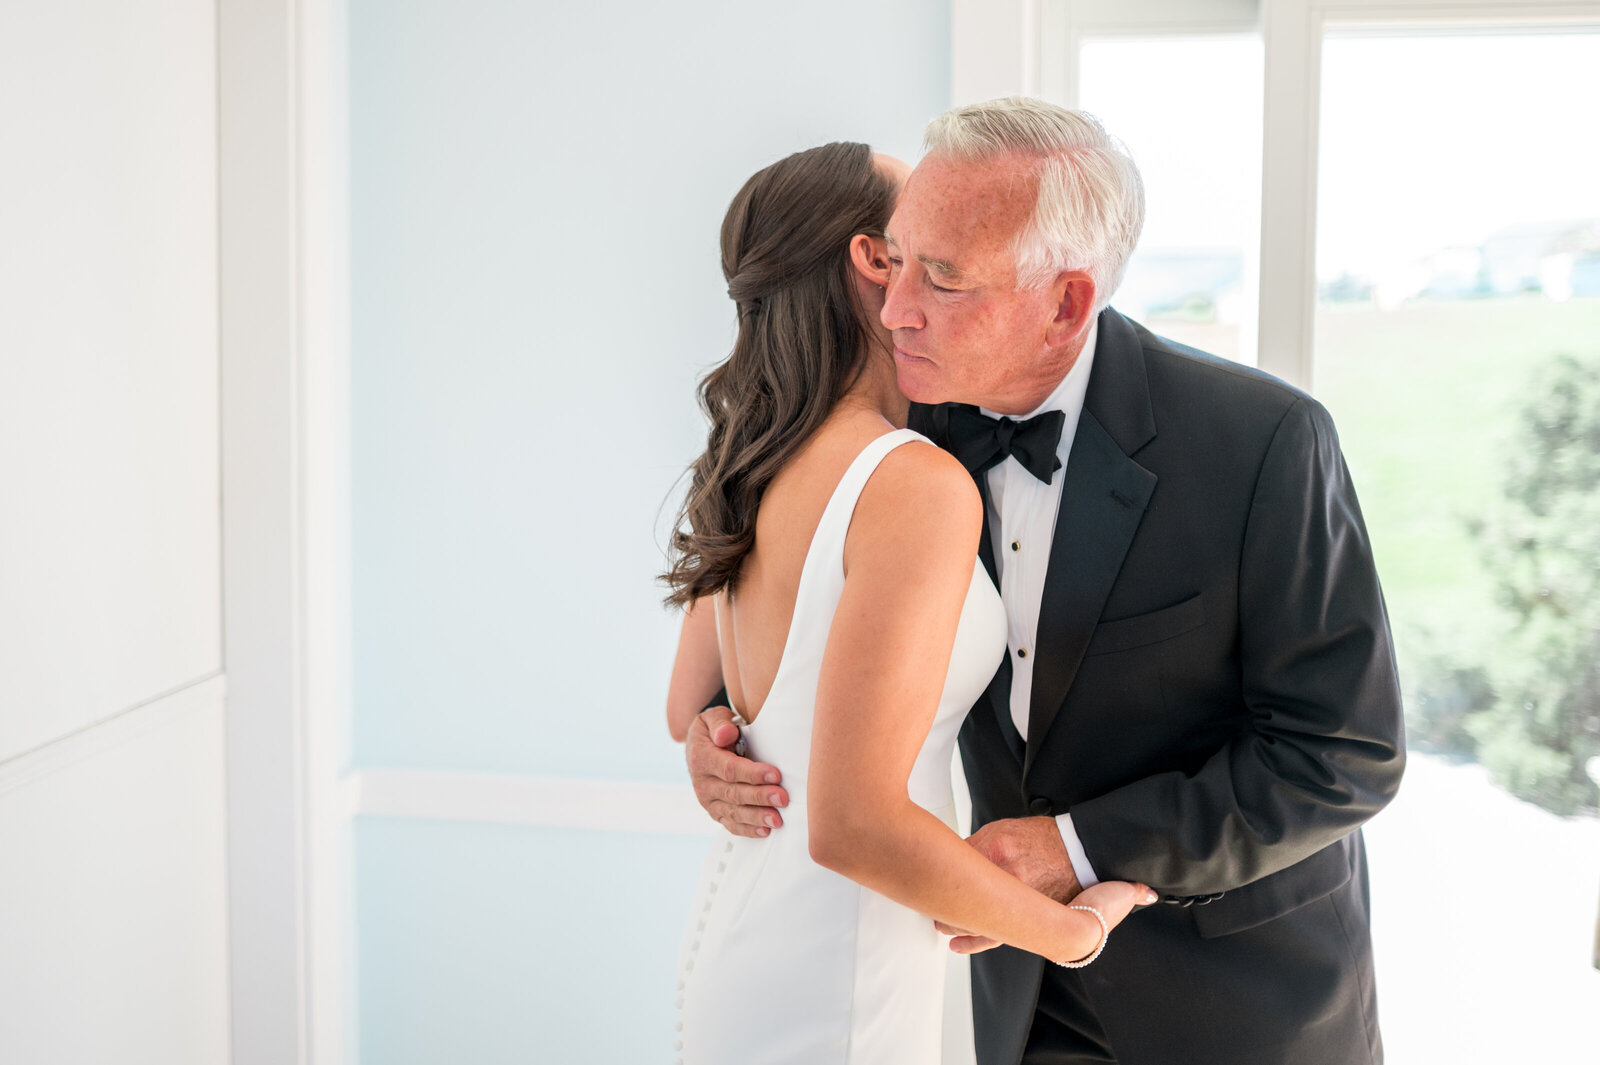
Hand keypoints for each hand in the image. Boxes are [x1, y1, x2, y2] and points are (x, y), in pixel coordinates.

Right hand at [686, 706, 789, 837]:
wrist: (699, 747)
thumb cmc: (713, 730)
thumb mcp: (713, 718)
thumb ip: (720, 724)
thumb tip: (726, 735)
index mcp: (702, 758)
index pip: (729, 769)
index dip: (753, 773)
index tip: (775, 775)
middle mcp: (702, 783)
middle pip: (734, 793)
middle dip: (760, 796)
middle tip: (783, 798)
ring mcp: (708, 800)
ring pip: (733, 812)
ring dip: (757, 817)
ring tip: (777, 819)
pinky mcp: (716, 812)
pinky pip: (731, 824)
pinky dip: (748, 830)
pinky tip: (765, 831)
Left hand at [936, 816, 1080, 953]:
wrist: (1080, 854)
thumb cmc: (1044, 840)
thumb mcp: (1006, 828)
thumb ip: (977, 843)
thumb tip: (955, 856)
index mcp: (995, 847)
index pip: (952, 861)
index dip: (938, 868)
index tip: (928, 871)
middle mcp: (1003, 874)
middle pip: (957, 893)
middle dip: (938, 900)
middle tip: (927, 901)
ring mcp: (1015, 898)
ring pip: (972, 916)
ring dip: (951, 922)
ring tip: (939, 923)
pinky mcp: (1026, 915)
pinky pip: (997, 934)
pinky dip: (973, 941)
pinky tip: (957, 944)